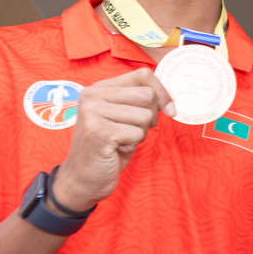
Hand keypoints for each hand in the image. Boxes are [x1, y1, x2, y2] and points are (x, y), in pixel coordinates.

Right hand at [51, 67, 174, 211]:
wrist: (83, 178)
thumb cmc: (109, 148)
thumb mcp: (125, 118)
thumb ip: (140, 101)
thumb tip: (170, 101)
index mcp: (98, 88)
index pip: (143, 75)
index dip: (162, 92)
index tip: (168, 110)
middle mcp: (92, 95)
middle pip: (147, 95)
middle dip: (150, 117)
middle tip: (131, 131)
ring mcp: (92, 112)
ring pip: (145, 115)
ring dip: (140, 133)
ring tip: (121, 140)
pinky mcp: (98, 131)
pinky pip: (138, 133)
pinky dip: (133, 144)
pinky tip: (116, 149)